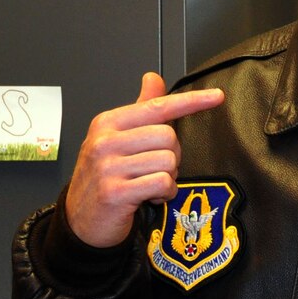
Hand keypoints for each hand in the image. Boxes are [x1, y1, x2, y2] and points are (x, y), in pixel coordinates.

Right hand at [65, 72, 223, 247]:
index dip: (191, 101)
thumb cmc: (104, 177)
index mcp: (107, 123)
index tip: (217, 96)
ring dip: (167, 178)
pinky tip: (150, 196)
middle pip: (168, 136)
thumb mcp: (116, 139)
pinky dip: (164, 193)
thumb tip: (153, 78)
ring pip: (168, 162)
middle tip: (154, 169)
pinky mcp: (115, 192)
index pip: (157, 106)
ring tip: (147, 184)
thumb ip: (140, 109)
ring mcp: (108, 167)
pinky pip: (162, 183)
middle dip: (172, 156)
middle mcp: (105, 141)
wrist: (80, 220)